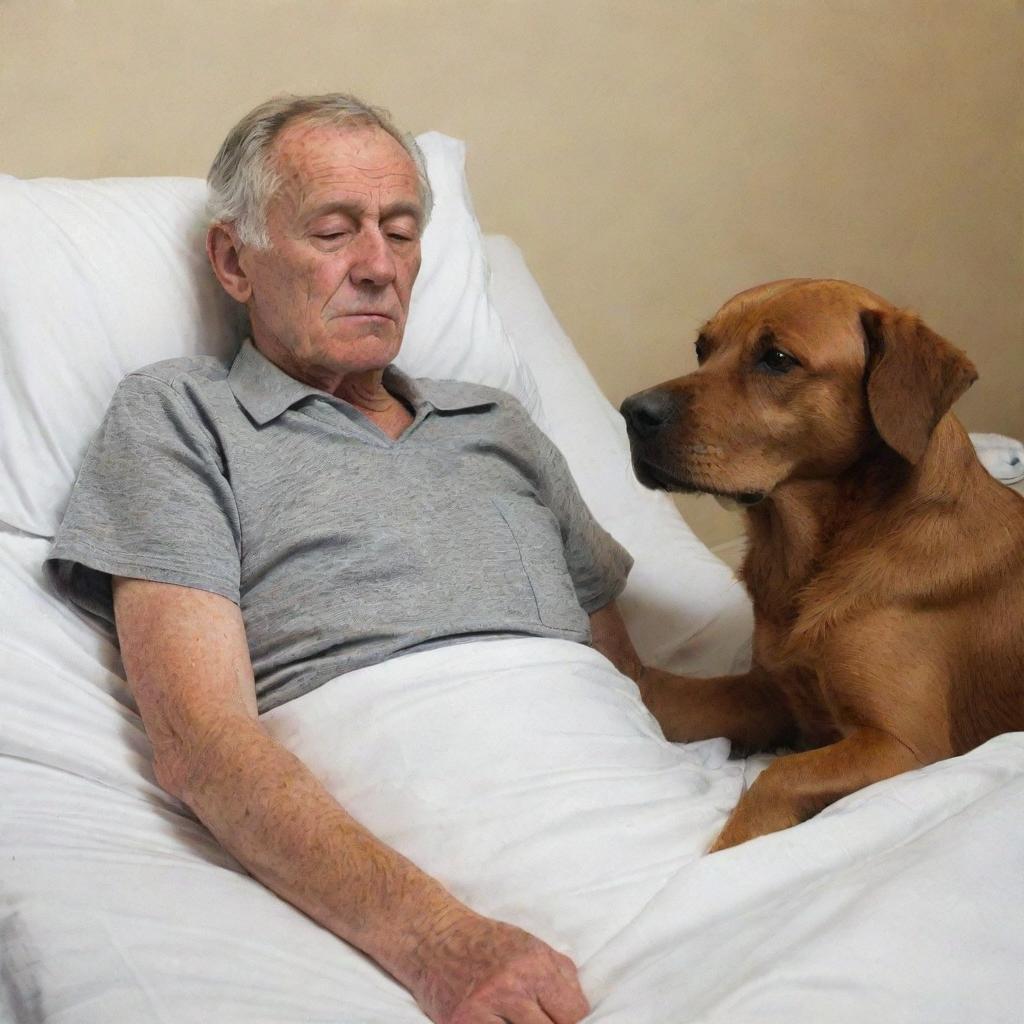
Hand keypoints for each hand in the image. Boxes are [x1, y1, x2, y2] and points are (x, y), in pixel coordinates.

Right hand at [407, 908, 589, 1023]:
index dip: (571, 1020)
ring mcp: (484, 1007)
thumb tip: (582, 1010)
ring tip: (519, 1021)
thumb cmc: (487, 943)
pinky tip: (498, 1023)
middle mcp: (511, 986)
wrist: (435, 938)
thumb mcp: (530, 945)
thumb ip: (561, 974)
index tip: (560, 1018)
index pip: (574, 1013)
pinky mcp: (461, 1023)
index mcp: (534, 965)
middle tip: (538, 1019)